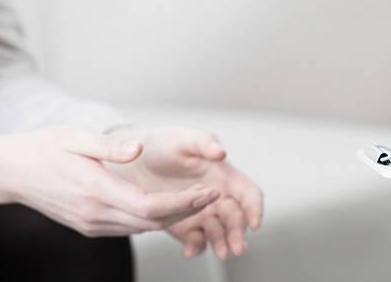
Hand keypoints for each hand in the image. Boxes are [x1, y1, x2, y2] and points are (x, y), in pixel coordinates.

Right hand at [0, 126, 220, 236]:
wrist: (10, 172)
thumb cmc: (43, 148)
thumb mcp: (75, 137)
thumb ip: (109, 145)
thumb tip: (138, 148)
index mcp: (95, 190)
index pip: (150, 206)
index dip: (183, 203)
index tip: (208, 191)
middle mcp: (95, 214)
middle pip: (152, 222)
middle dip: (187, 210)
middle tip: (214, 196)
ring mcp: (91, 224)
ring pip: (142, 228)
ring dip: (172, 217)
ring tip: (199, 201)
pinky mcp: (89, 226)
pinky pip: (128, 227)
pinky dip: (151, 219)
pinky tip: (168, 206)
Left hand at [109, 127, 263, 259]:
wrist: (136, 160)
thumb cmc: (165, 144)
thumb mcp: (185, 138)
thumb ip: (204, 143)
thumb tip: (222, 153)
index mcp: (225, 176)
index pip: (249, 195)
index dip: (254, 209)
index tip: (255, 224)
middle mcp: (218, 198)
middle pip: (236, 219)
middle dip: (238, 233)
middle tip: (237, 247)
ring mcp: (202, 214)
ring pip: (219, 234)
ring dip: (222, 244)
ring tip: (221, 253)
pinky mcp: (184, 226)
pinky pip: (196, 240)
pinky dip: (195, 247)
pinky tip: (189, 251)